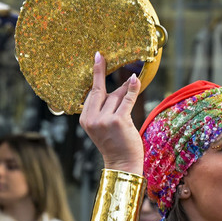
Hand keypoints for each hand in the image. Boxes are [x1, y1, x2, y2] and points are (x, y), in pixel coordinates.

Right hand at [79, 51, 143, 173]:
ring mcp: (105, 120)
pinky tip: (136, 80)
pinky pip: (127, 99)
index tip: (96, 59)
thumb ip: (106, 108)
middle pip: (101, 91)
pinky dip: (132, 89)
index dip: (96, 76)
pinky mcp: (119, 121)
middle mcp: (92, 119)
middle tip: (102, 56)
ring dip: (125, 89)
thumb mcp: (104, 126)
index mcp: (85, 119)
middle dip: (102, 73)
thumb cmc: (115, 144)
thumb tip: (120, 86)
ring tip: (132, 83)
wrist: (122, 164)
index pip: (91, 94)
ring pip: (116, 96)